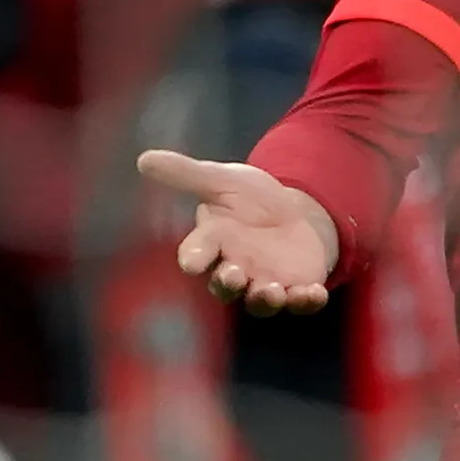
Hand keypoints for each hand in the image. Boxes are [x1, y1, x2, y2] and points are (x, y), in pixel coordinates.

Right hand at [137, 149, 337, 315]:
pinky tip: (314, 293)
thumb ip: (187, 174)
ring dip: (264, 299)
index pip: (197, 252)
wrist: (294, 212)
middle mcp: (236, 268)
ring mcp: (266, 281)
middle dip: (228, 283)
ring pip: (260, 302)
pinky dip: (306, 301)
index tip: (191, 262)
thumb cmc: (249, 199)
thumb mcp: (222, 180)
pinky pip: (300, 302)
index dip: (193, 258)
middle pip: (225, 286)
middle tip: (234, 274)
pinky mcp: (297, 287)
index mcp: (214, 242)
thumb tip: (145, 158)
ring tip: (271, 291)